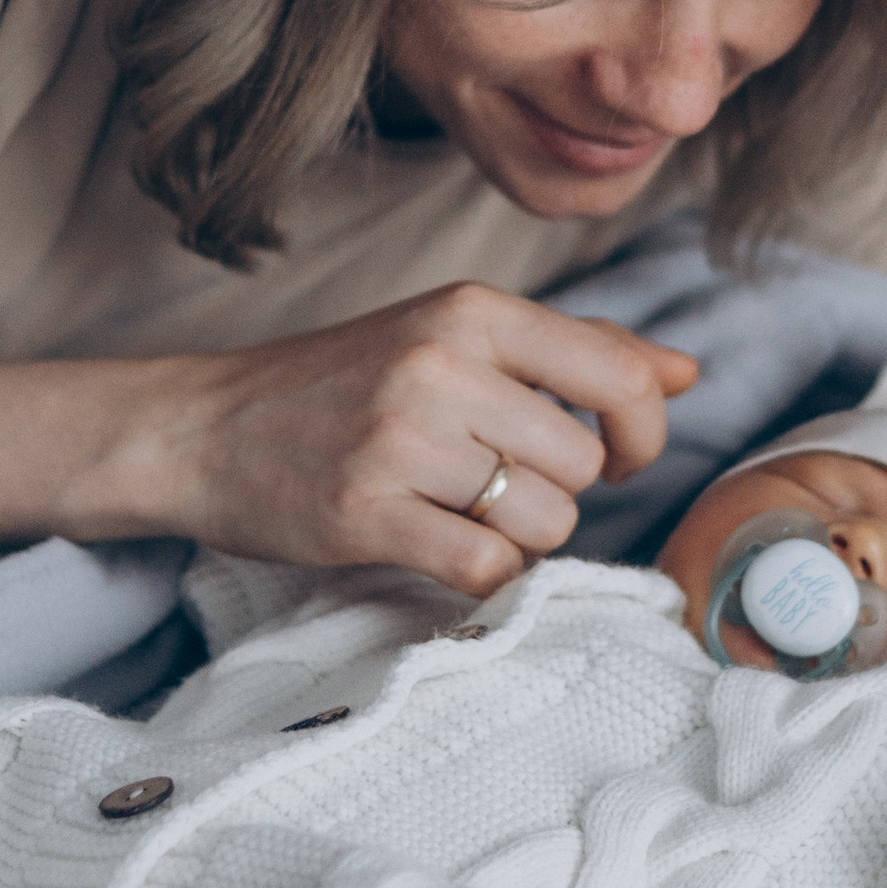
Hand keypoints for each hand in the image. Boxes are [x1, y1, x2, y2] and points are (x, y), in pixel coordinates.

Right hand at [120, 282, 698, 595]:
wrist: (202, 427)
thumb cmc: (342, 383)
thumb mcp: (454, 337)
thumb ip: (576, 352)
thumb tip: (685, 372)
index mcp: (471, 312)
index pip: (620, 376)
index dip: (642, 432)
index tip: (617, 455)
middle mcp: (440, 366)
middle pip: (582, 466)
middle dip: (558, 493)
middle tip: (496, 484)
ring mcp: (399, 441)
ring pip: (543, 522)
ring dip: (520, 538)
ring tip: (461, 513)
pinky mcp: (363, 513)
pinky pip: (485, 568)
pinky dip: (482, 575)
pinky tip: (441, 547)